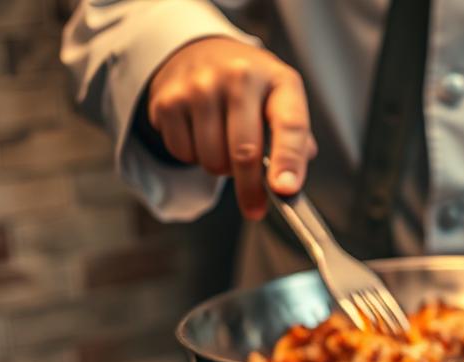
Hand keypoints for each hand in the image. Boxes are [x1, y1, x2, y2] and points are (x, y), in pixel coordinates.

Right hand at [146, 37, 316, 220]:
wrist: (203, 52)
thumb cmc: (251, 87)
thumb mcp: (283, 99)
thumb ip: (296, 140)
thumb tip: (289, 183)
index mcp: (278, 80)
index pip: (289, 125)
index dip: (288, 162)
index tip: (285, 191)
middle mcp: (239, 77)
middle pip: (244, 152)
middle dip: (251, 189)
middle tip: (254, 207)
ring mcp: (199, 86)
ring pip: (212, 160)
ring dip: (221, 168)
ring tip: (225, 146)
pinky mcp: (168, 100)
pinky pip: (183, 154)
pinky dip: (194, 157)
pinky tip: (201, 136)